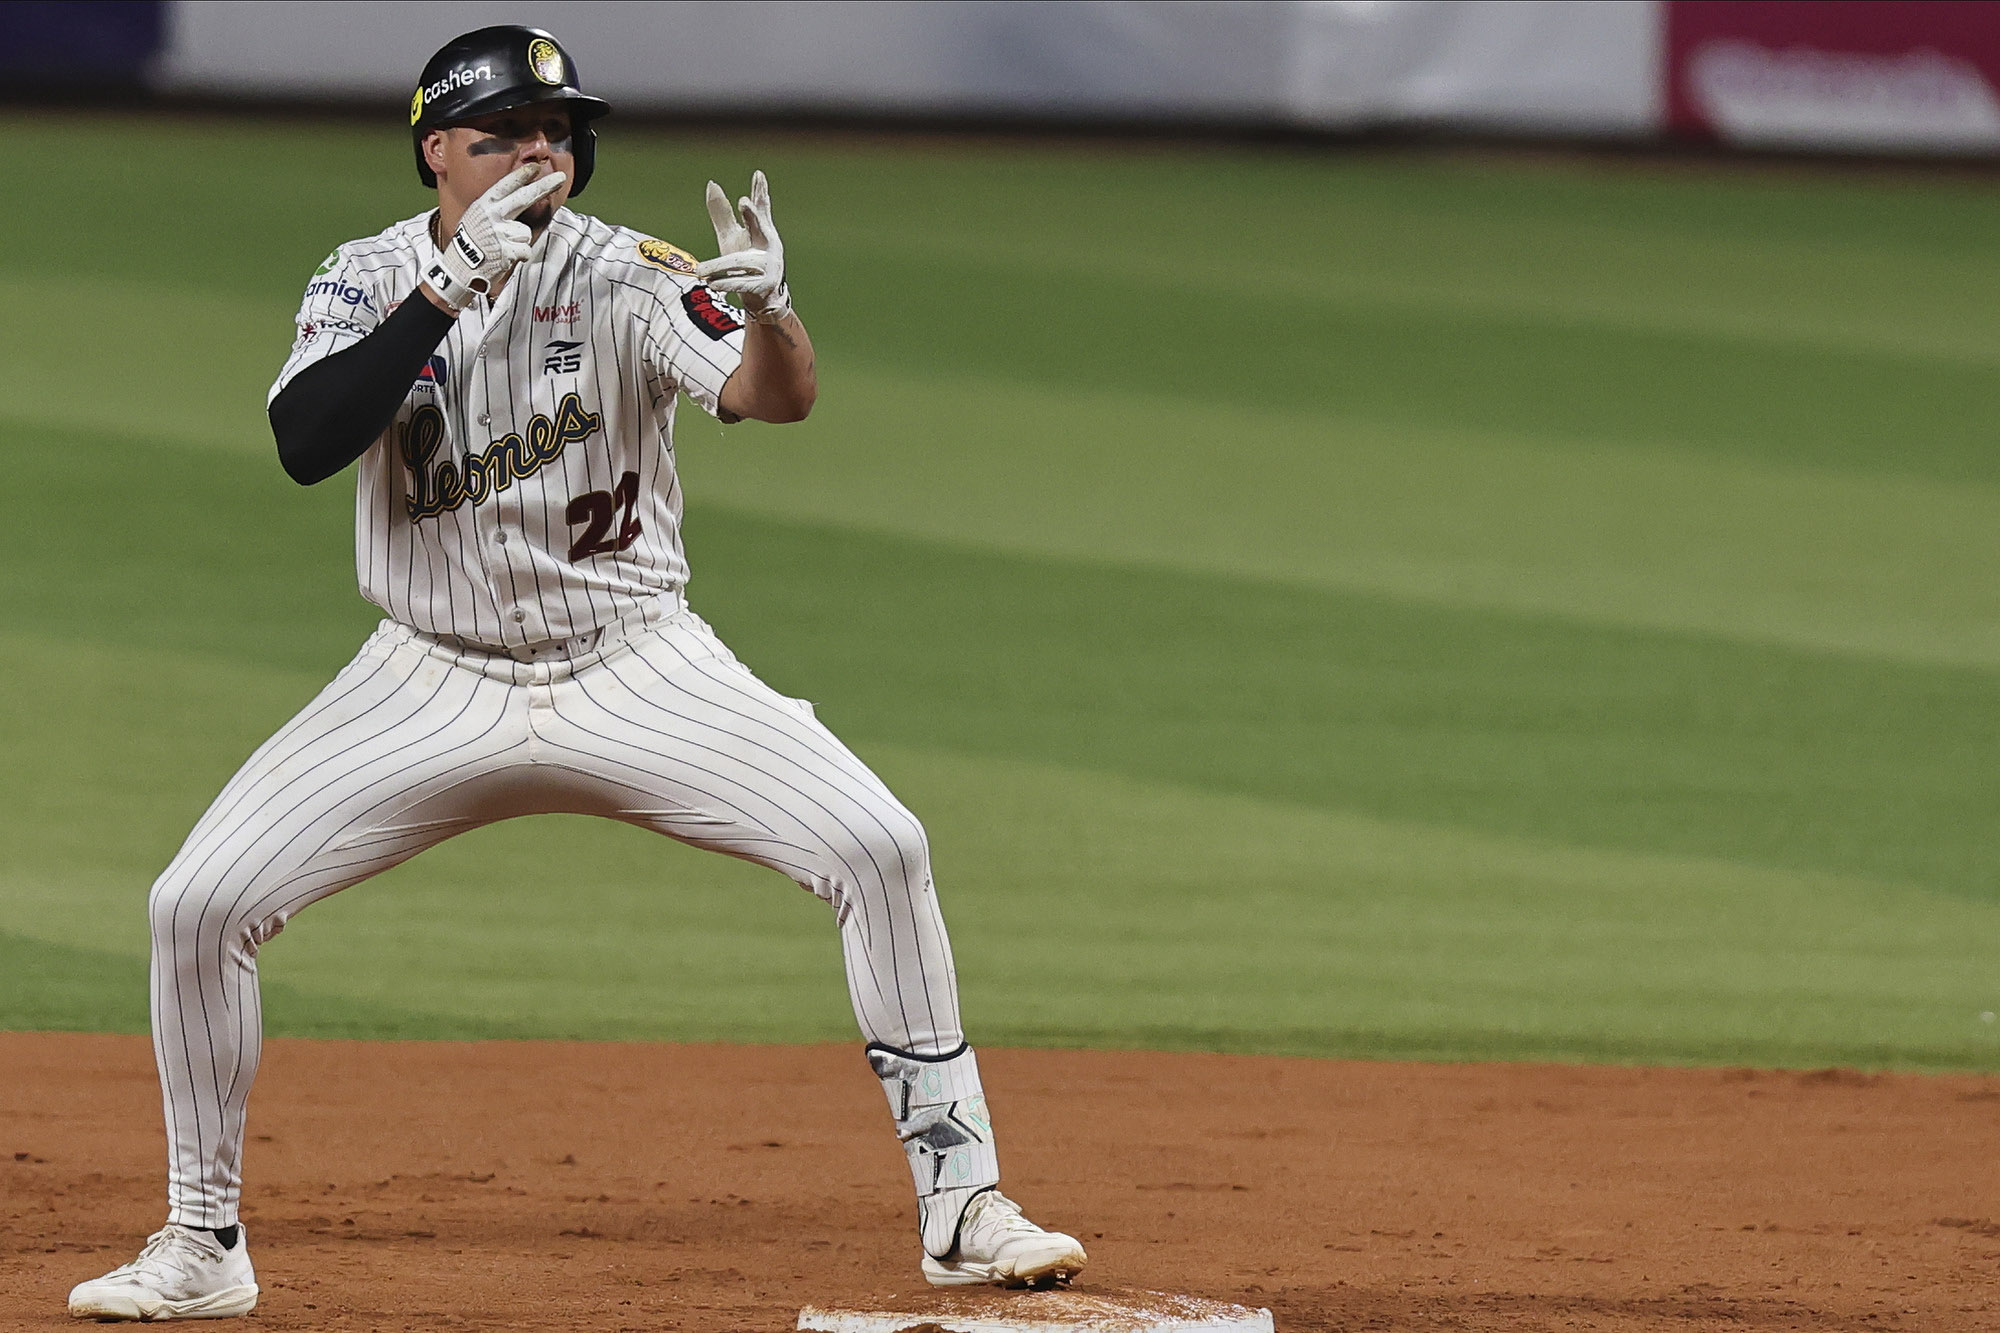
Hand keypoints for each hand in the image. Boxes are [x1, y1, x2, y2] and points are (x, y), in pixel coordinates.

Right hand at [422, 163, 565, 312]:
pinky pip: (526, 250)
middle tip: (561, 178)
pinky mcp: (506, 250)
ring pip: (525, 232)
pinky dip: (520, 256)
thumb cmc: (471, 244)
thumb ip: (495, 209)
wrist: (458, 269)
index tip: (536, 167)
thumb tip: (517, 199)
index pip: (505, 186)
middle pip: (523, 198)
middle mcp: (492, 215)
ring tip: (502, 248)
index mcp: (483, 205)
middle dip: (543, 186)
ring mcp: (499, 232)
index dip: (521, 176)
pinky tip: (505, 258)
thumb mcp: (476, 218)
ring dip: (519, 242)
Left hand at [695, 169, 790, 322]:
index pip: (761, 207)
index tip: (758, 175)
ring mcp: (769, 266)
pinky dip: (725, 283)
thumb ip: (722, 213)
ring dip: (720, 266)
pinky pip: (741, 282)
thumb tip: (712, 183)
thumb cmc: (746, 261)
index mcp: (763, 230)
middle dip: (752, 216)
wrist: (764, 298)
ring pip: (741, 262)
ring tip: (701, 270)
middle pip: (759, 228)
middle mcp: (769, 245)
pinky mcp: (763, 285)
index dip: (760, 191)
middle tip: (744, 202)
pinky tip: (712, 284)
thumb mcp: (731, 236)